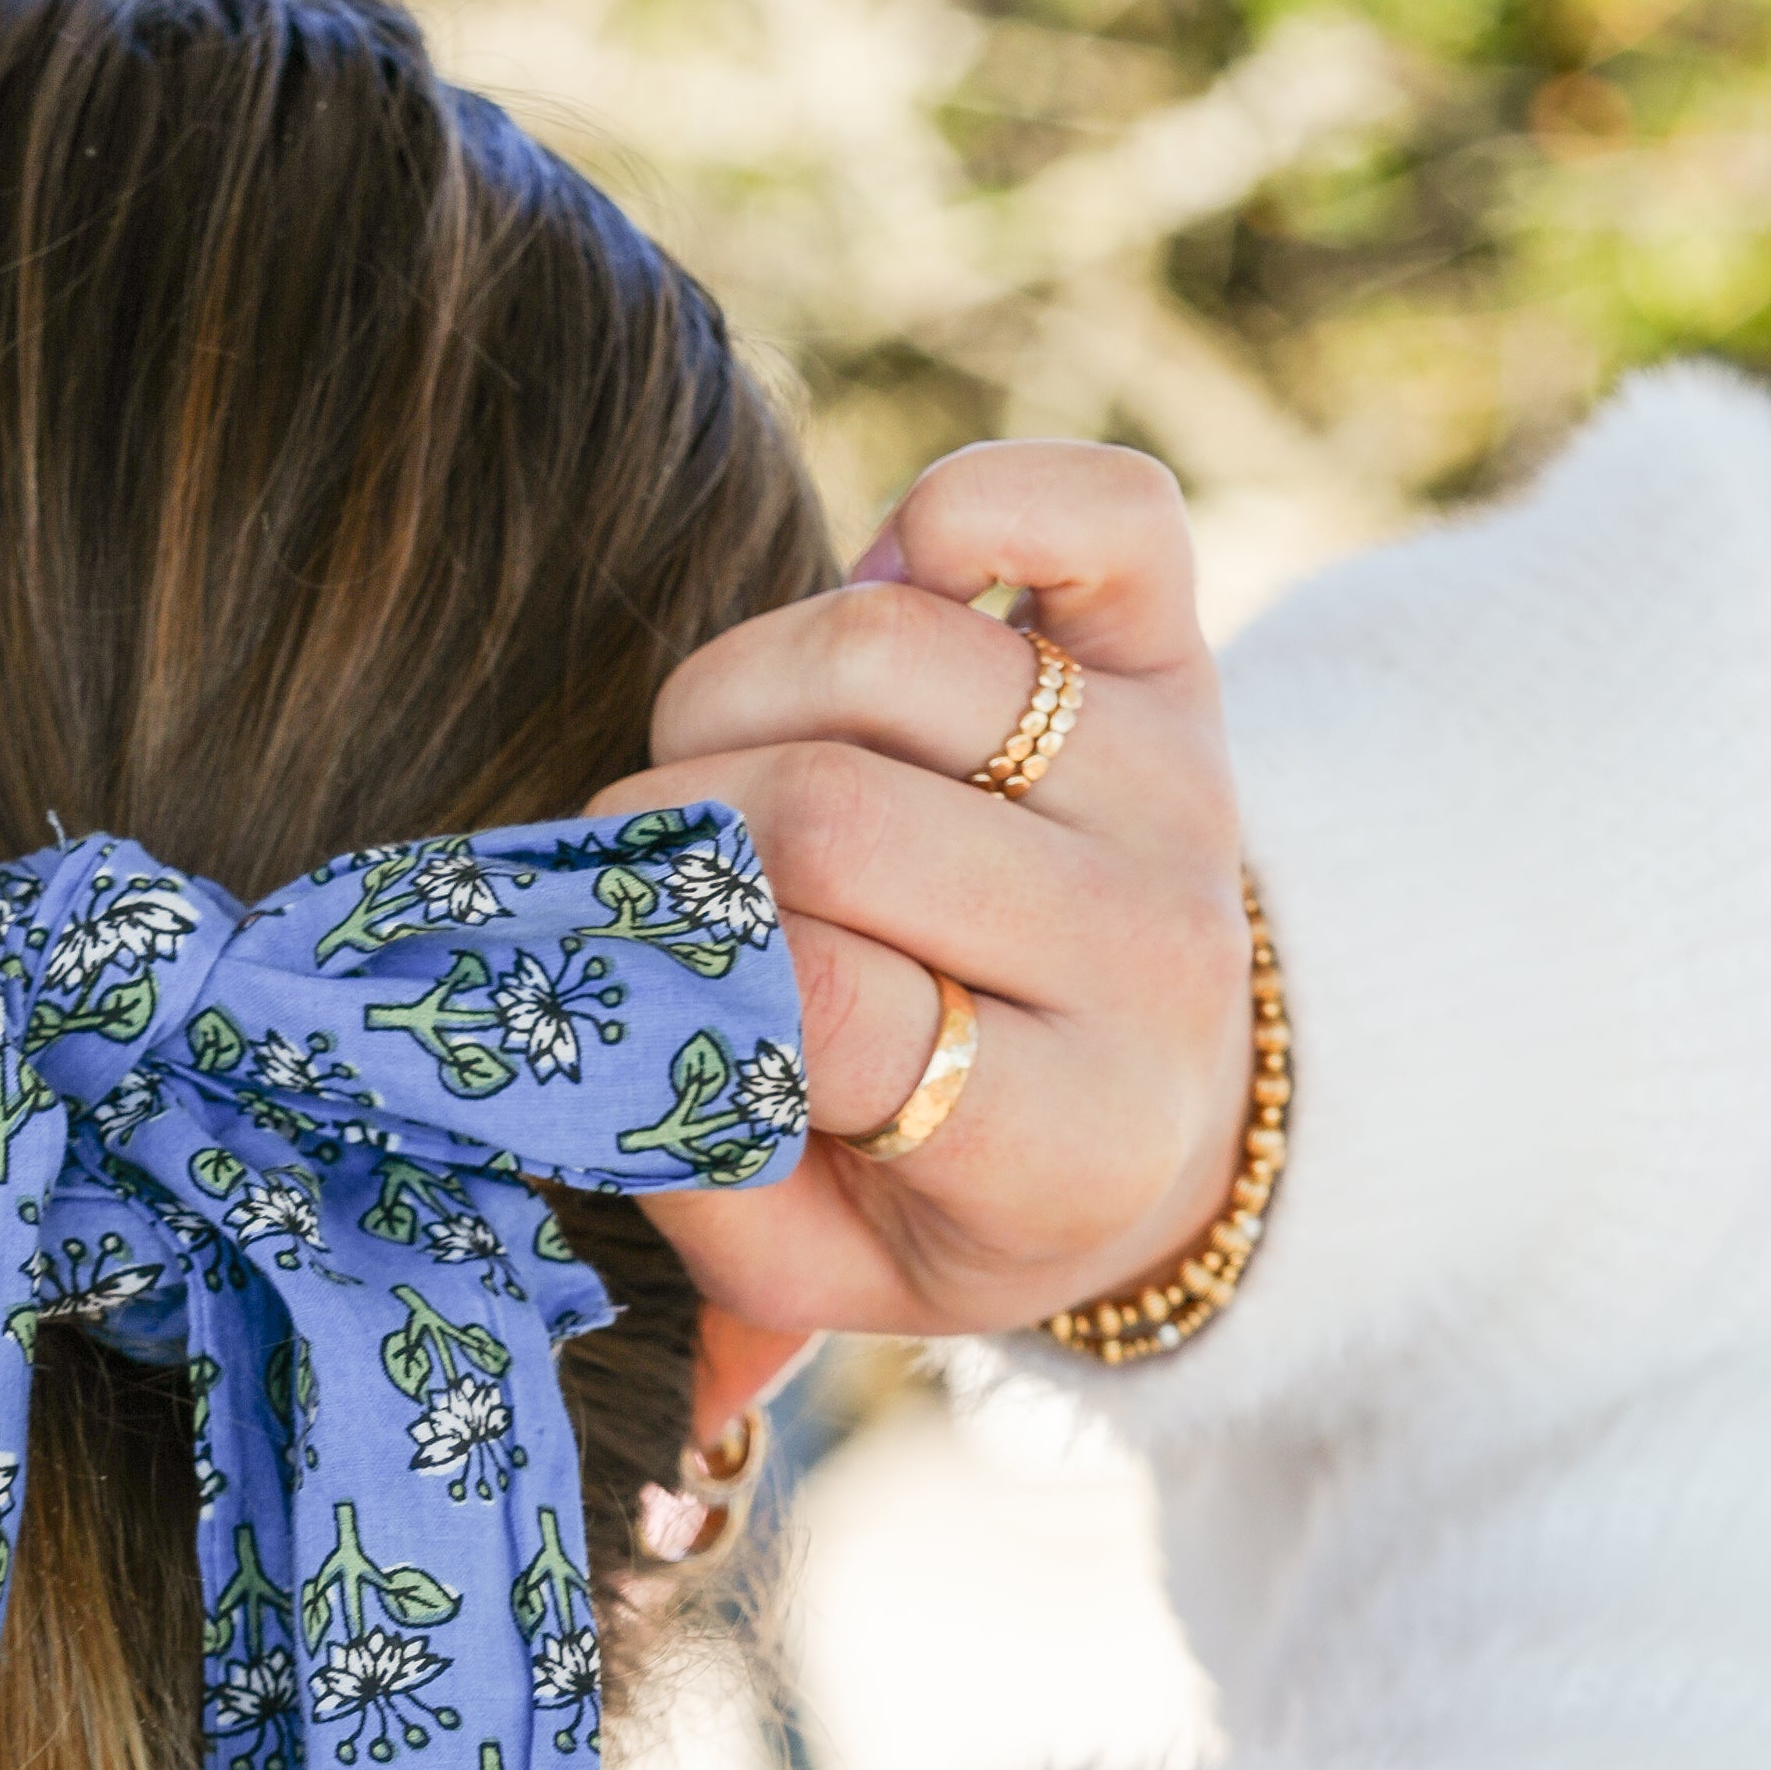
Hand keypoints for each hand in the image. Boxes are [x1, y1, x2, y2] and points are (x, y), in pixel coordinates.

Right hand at [602, 439, 1253, 1400]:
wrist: (1156, 1105)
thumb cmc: (944, 1185)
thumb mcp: (820, 1261)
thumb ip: (694, 1168)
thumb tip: (591, 1008)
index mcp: (1070, 1134)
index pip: (828, 1006)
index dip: (679, 963)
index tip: (623, 962)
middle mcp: (1145, 949)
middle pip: (834, 810)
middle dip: (677, 821)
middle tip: (645, 863)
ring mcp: (1172, 782)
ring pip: (892, 646)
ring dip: (741, 686)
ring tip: (728, 763)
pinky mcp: (1179, 653)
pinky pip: (1095, 508)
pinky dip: (962, 512)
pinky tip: (884, 594)